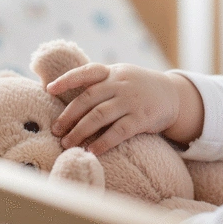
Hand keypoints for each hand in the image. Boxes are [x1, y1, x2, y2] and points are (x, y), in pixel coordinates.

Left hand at [47, 63, 180, 155]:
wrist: (173, 94)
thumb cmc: (138, 88)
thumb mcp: (121, 77)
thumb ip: (100, 84)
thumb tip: (69, 100)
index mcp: (112, 73)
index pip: (86, 72)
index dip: (67, 80)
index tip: (49, 89)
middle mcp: (120, 84)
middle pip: (88, 99)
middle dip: (69, 116)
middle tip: (56, 131)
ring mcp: (131, 100)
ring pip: (99, 116)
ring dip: (80, 131)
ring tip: (67, 144)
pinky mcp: (142, 118)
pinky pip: (119, 131)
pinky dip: (103, 142)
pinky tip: (92, 151)